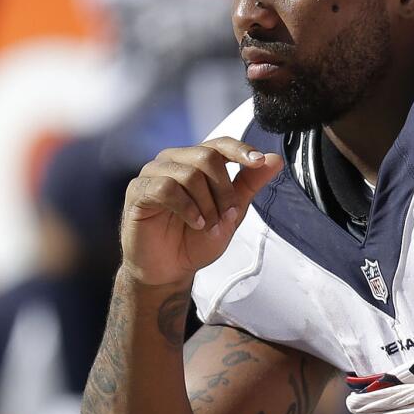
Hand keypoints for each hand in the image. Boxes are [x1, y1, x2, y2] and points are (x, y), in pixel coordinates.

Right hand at [121, 137, 282, 286]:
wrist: (170, 270)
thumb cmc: (198, 238)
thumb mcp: (232, 211)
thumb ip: (250, 184)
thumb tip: (275, 159)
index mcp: (196, 161)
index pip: (219, 144)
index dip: (240, 150)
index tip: (258, 162)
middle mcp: (174, 161)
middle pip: (207, 157)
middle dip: (224, 190)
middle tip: (228, 216)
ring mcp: (153, 173)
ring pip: (188, 174)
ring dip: (207, 204)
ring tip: (209, 226)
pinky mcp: (138, 191)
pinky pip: (165, 188)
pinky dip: (187, 207)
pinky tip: (196, 223)